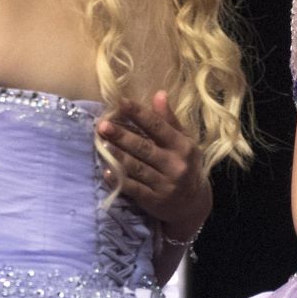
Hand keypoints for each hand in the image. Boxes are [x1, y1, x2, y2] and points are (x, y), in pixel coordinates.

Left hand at [95, 91, 209, 234]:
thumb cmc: (185, 164)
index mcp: (182, 146)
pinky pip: (134, 189)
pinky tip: (106, 172)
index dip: (139, 114)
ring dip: (119, 156)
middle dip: (122, 136)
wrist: (193, 204)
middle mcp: (175, 165)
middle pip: (144, 148)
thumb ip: (169, 119)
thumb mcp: (184, 141)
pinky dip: (119, 181)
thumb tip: (159, 94)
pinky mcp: (153, 200)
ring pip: (137, 168)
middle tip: (103, 125)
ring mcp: (164, 184)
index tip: (121, 102)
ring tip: (102, 144)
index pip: (158, 126)